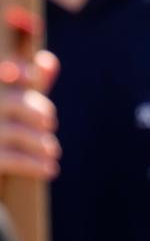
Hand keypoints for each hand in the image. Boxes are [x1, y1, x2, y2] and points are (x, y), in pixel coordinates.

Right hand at [0, 49, 60, 179]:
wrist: (1, 179)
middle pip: (11, 102)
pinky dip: (32, 164)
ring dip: (39, 142)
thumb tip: (48, 62)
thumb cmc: (8, 132)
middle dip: (35, 110)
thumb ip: (32, 82)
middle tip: (51, 121)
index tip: (31, 75)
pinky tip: (50, 169)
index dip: (16, 71)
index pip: (4, 73)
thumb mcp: (19, 106)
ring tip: (54, 151)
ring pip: (13, 132)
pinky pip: (9, 158)